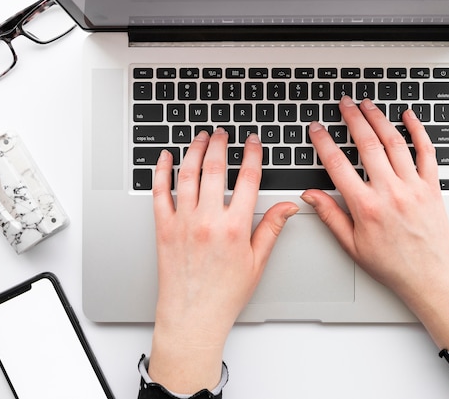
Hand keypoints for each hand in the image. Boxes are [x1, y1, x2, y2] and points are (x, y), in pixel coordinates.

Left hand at [149, 129, 297, 393]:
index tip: (252, 142)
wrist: (193, 315)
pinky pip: (159, 193)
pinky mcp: (163, 228)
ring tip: (200, 137)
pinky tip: (164, 158)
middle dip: (220, 144)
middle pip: (215, 169)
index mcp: (234, 227)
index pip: (248, 179)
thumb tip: (288, 207)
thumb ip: (271, 229)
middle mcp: (208, 219)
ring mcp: (183, 222)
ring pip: (188, 175)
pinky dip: (161, 172)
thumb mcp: (257, 262)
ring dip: (194, 151)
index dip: (252, 155)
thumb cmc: (225, 294)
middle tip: (223, 133)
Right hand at [304, 96, 448, 349]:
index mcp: (366, 207)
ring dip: (379, 119)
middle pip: (367, 144)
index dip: (323, 143)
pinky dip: (418, 131)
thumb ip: (330, 216)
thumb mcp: (352, 246)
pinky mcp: (432, 187)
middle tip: (343, 104)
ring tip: (367, 104)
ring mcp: (413, 186)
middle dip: (352, 119)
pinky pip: (426, 152)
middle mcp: (390, 192)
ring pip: (394, 142)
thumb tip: (310, 196)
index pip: (337, 165)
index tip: (316, 129)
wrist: (431, 276)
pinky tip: (409, 117)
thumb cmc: (393, 265)